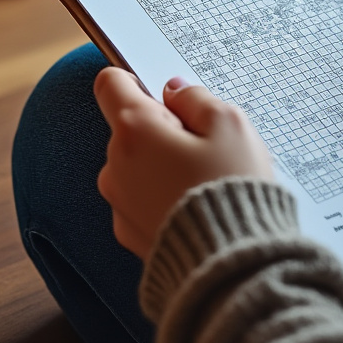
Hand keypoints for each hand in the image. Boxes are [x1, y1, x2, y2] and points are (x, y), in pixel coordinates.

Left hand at [95, 68, 272, 257]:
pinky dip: (161, 198)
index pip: (111, 83)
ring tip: (203, 182)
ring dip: (161, 166)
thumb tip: (176, 91)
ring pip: (136, 166)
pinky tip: (193, 208)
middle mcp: (115, 164)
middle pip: (130, 129)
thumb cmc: (232, 190)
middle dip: (161, 130)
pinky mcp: (128, 232)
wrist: (231, 262)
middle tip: (204, 148)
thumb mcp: (231, 125)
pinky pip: (141, 200)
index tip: (161, 94)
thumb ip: (196, 98)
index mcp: (135, 129)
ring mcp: (118, 201)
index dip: (135, 80)